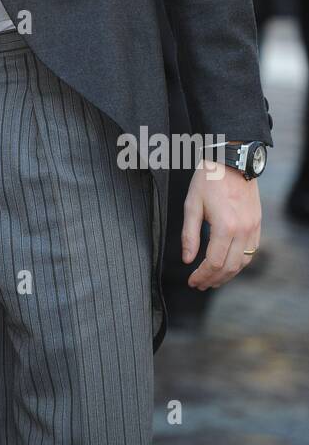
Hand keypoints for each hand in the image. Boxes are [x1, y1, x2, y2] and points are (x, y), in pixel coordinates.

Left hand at [181, 159, 260, 289]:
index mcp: (225, 226)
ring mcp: (253, 228)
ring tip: (212, 280)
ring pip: (243, 263)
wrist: (232, 160)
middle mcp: (243, 231)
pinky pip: (251, 252)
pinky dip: (239, 263)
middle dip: (213, 280)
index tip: (192, 281)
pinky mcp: (257, 224)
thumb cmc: (209, 179)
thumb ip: (189, 234)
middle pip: (229, 268)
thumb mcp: (192, 204)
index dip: (201, 276)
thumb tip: (187, 259)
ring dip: (227, 275)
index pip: (214, 263)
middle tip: (200, 285)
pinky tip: (227, 265)